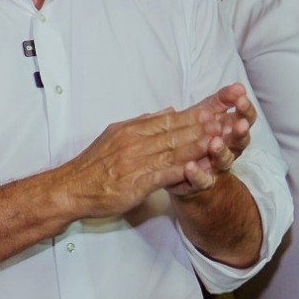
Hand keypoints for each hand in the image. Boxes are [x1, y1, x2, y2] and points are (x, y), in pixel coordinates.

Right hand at [61, 100, 223, 216]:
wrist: (71, 188)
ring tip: (221, 140)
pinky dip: (184, 170)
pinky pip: (165, 174)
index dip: (193, 116)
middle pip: (174, 133)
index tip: (215, 110)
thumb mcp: (114, 135)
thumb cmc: (93, 165)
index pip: (167, 120)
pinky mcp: (136, 183)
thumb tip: (166, 112)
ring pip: (173, 151)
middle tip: (226, 121)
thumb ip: (141, 123)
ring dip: (198, 145)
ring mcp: (136, 162)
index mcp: (130, 130)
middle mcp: (134, 142)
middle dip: (202, 127)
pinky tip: (201, 168)